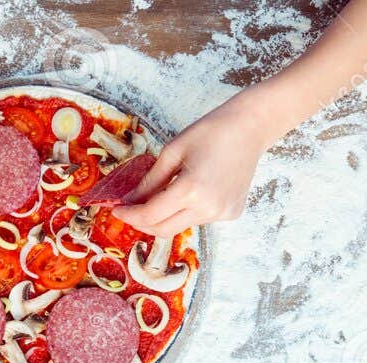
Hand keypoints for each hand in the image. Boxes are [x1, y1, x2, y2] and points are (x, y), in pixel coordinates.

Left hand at [112, 93, 281, 235]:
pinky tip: (196, 189)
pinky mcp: (231, 213)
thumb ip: (149, 181)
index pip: (150, 215)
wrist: (249, 128)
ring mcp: (222, 213)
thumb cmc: (210, 131)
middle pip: (164, 229)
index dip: (130, 214)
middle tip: (130, 210)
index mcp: (191, 190)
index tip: (117, 209)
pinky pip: (201, 218)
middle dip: (143, 222)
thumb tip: (129, 200)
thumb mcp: (172, 152)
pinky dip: (189, 209)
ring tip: (164, 193)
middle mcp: (208, 208)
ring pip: (182, 224)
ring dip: (167, 214)